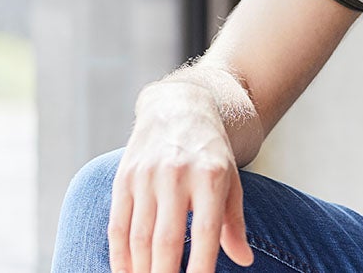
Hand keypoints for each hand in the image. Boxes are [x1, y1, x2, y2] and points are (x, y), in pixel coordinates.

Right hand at [107, 80, 254, 272]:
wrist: (178, 107)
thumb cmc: (209, 152)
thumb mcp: (230, 179)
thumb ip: (233, 222)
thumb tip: (245, 260)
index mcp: (210, 175)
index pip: (206, 230)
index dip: (202, 266)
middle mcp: (177, 173)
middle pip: (167, 240)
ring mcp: (147, 175)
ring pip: (139, 238)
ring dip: (140, 271)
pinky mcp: (124, 177)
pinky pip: (117, 225)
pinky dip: (119, 256)